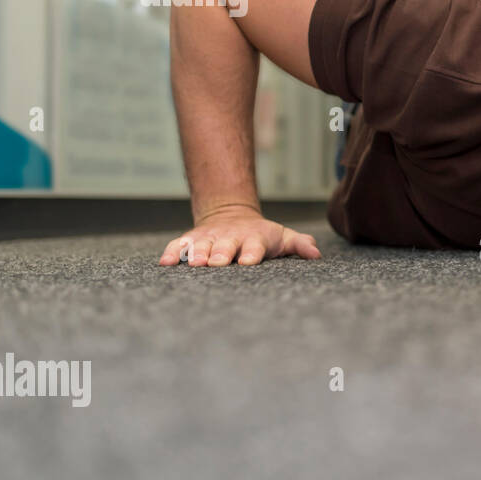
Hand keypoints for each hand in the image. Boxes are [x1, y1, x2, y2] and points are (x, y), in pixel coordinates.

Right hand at [158, 205, 322, 266]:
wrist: (232, 215)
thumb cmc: (263, 235)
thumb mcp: (283, 237)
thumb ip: (299, 245)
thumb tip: (316, 253)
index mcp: (254, 239)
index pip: (254, 246)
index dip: (251, 253)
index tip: (248, 262)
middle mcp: (230, 239)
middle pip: (225, 246)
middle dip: (222, 254)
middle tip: (218, 263)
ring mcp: (209, 239)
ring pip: (200, 246)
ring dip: (197, 254)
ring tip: (193, 264)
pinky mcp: (190, 241)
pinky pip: (178, 246)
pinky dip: (171, 253)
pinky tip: (165, 263)